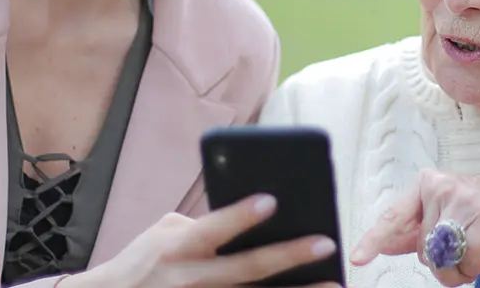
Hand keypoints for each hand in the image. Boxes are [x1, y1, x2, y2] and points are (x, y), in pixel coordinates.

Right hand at [62, 194, 339, 287]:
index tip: (272, 200)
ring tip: (334, 282)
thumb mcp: (164, 235)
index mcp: (179, 248)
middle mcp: (191, 278)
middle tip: (327, 243)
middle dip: (290, 255)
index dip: (241, 215)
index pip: (213, 228)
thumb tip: (250, 218)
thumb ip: (203, 225)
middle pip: (247, 268)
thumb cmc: (145, 262)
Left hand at [351, 169, 479, 286]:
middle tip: (462, 257)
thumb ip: (416, 231)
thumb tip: (383, 243)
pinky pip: (465, 257)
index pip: (395, 216)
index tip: (357, 258)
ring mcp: (464, 196)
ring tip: (473, 259)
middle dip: (442, 263)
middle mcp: (443, 185)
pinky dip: (473, 268)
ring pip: (441, 255)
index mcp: (429, 185)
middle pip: (423, 247)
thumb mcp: (449, 222)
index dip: (375, 239)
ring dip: (458, 269)